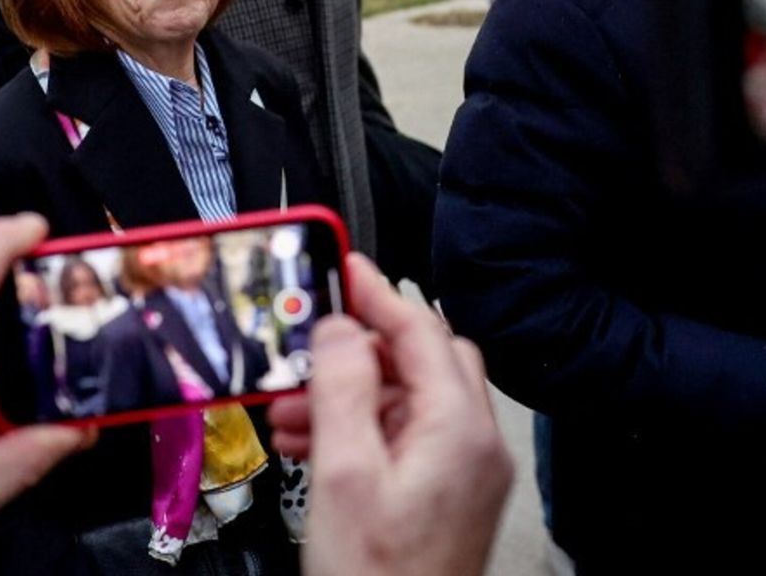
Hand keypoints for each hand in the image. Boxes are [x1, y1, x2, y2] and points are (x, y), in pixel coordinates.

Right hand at [268, 254, 512, 575]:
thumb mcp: (342, 473)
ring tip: (290, 408)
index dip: (376, 293)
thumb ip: (342, 387)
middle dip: (360, 348)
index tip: (341, 268)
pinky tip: (311, 441)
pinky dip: (360, 427)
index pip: (421, 331)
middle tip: (310, 343)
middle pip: (423, 359)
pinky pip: (406, 437)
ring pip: (409, 399)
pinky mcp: (447, 496)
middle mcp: (474, 445)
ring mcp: (465, 473)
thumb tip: (338, 326)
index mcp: (459, 430)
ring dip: (350, 392)